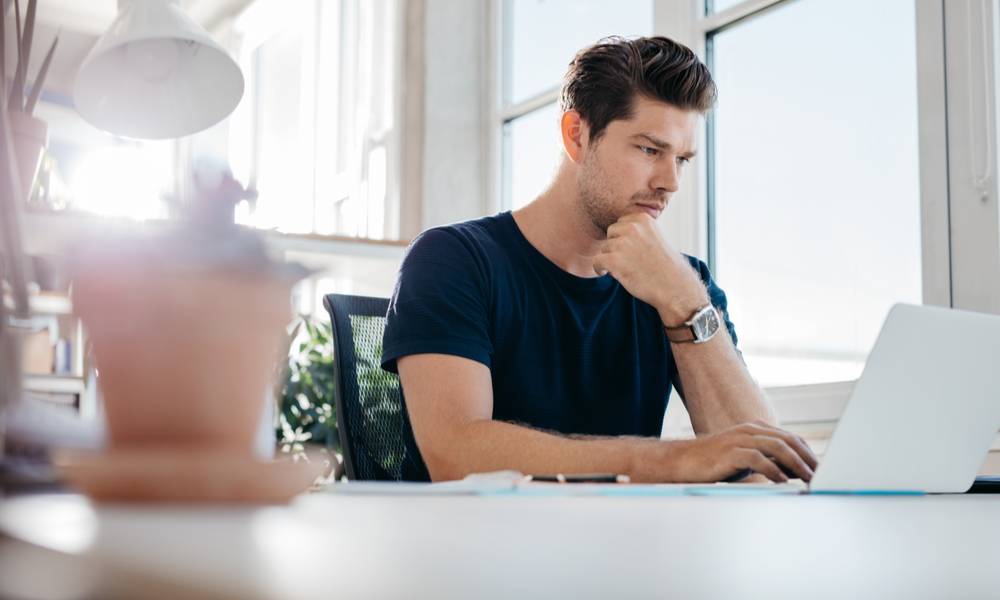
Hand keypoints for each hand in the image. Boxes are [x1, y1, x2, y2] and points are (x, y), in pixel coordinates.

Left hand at [592, 213, 707, 324]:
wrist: (674, 287)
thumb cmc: (667, 266)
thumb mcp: (657, 238)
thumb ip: (640, 231)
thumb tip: (620, 232)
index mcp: (643, 219)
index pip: (621, 223)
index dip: (624, 237)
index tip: (631, 249)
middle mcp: (632, 227)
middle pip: (610, 233)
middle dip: (615, 246)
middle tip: (627, 260)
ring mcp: (622, 243)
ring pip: (604, 249)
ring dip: (611, 259)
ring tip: (626, 269)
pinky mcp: (614, 260)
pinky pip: (597, 261)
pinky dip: (600, 268)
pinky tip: (607, 273)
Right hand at [663, 420, 817, 482]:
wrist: (684, 462)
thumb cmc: (717, 463)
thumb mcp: (747, 459)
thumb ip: (769, 460)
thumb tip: (795, 469)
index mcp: (756, 429)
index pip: (790, 437)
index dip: (808, 452)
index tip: (820, 469)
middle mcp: (749, 430)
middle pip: (787, 440)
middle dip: (807, 457)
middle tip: (820, 474)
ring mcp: (739, 439)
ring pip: (776, 446)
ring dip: (795, 463)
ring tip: (807, 478)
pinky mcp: (730, 452)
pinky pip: (757, 458)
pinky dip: (772, 469)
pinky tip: (782, 480)